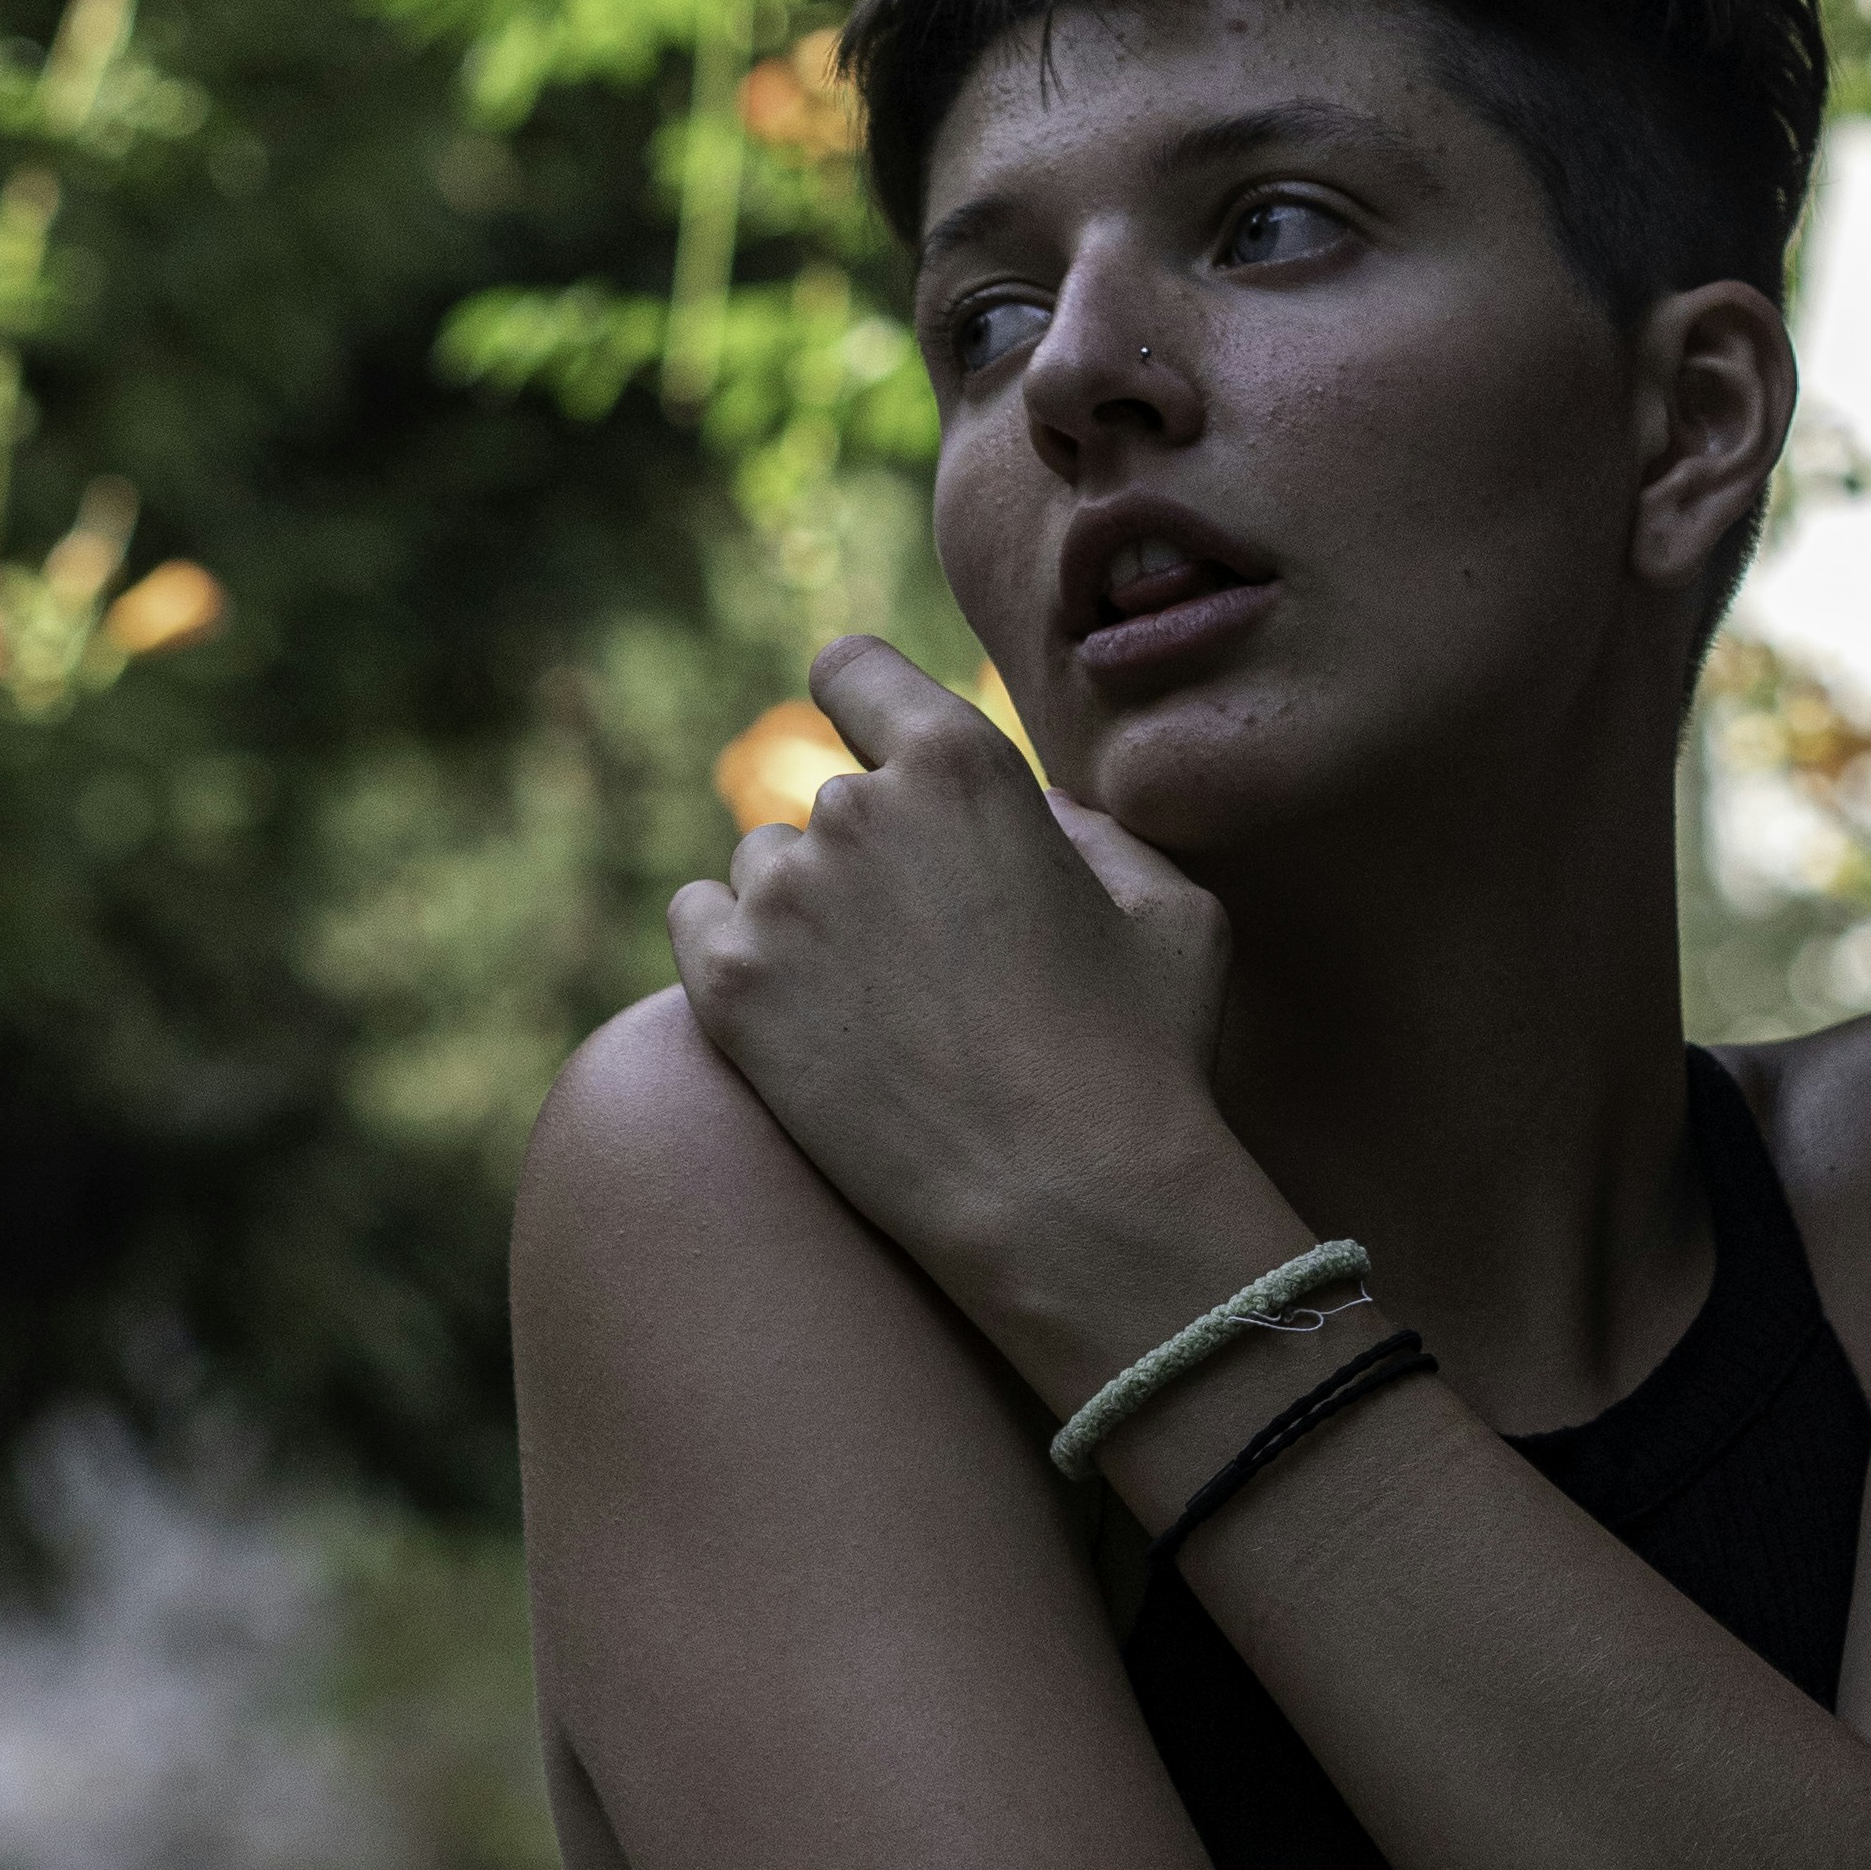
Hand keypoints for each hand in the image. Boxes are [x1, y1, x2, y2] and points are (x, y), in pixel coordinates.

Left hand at [670, 637, 1240, 1335]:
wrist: (1063, 1199)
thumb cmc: (1140, 1055)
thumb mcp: (1171, 910)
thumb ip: (1094, 830)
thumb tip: (1034, 813)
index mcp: (962, 763)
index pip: (853, 670)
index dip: (860, 699)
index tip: (870, 743)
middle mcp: (856, 808)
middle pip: (827, 798)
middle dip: (869, 855)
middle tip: (925, 954)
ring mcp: (782, 898)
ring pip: (765, 867)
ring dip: (805, 909)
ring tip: (878, 1004)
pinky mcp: (728, 986)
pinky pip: (698, 921)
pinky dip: (737, 952)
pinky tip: (799, 1010)